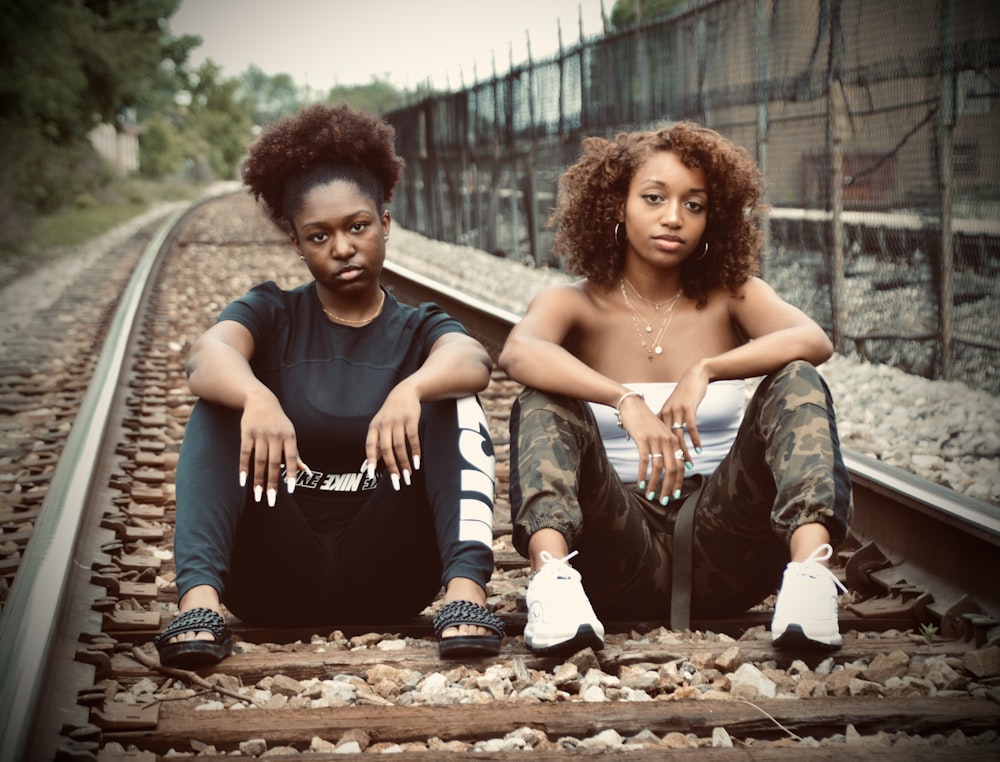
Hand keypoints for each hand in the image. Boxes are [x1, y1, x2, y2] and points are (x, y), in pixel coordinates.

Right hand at [239, 391, 309, 506]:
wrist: (261, 400)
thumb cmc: (279, 422)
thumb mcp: (290, 435)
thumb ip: (296, 455)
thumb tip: (307, 472)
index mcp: (289, 437)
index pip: (291, 458)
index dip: (291, 474)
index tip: (290, 490)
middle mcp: (275, 436)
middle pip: (273, 463)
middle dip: (272, 483)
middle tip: (270, 501)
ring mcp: (260, 434)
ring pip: (259, 461)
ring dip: (257, 480)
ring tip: (257, 496)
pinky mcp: (246, 433)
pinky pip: (245, 453)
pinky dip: (243, 468)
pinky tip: (243, 481)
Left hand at [362, 382, 421, 489]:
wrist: (404, 393)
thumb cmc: (389, 415)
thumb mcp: (378, 427)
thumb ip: (374, 447)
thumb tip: (366, 467)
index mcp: (374, 428)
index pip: (370, 445)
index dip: (370, 459)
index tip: (371, 474)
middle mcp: (384, 425)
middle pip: (386, 449)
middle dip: (392, 467)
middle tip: (397, 482)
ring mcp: (398, 422)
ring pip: (400, 446)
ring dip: (404, 462)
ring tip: (408, 476)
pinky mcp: (411, 419)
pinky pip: (413, 438)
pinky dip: (415, 451)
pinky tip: (417, 462)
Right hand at [616, 394, 686, 504]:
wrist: (632, 405)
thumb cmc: (644, 420)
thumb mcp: (658, 432)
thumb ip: (664, 446)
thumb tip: (665, 465)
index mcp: (673, 440)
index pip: (680, 464)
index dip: (679, 481)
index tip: (676, 494)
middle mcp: (667, 440)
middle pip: (672, 469)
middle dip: (669, 487)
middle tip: (665, 500)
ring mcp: (656, 440)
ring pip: (659, 468)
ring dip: (655, 484)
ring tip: (651, 495)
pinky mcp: (643, 439)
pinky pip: (645, 461)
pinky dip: (643, 474)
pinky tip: (641, 483)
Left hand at [655, 368, 708, 497]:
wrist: (693, 376)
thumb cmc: (683, 395)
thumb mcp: (672, 411)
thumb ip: (667, 425)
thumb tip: (665, 442)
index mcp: (659, 419)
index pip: (656, 445)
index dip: (656, 462)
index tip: (657, 478)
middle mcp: (665, 417)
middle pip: (665, 445)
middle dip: (667, 464)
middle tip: (670, 477)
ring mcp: (676, 412)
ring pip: (677, 439)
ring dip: (682, 455)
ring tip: (686, 468)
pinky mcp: (687, 407)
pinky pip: (690, 427)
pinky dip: (694, 440)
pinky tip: (698, 451)